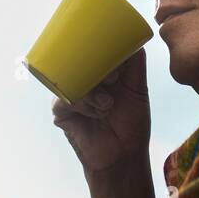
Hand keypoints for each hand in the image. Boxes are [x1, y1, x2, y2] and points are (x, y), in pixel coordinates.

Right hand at [51, 48, 150, 175]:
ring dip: (91, 92)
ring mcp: (70, 97)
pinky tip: (98, 114)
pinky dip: (82, 105)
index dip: (101, 50)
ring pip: (69, 81)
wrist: (123, 156)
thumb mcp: (137, 90)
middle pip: (78, 63)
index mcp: (98, 73)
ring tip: (107, 105)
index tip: (116, 59)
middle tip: (113, 80)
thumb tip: (134, 40)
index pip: (91, 52)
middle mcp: (81, 82)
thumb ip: (135, 65)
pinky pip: (62, 101)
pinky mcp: (61, 114)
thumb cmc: (131, 123)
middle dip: (96, 69)